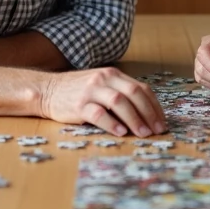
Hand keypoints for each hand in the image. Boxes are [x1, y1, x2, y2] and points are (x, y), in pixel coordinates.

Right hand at [38, 67, 165, 137]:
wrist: (47, 90)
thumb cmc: (78, 92)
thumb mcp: (102, 86)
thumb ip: (120, 94)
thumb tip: (146, 116)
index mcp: (113, 75)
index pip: (141, 88)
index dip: (154, 106)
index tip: (161, 122)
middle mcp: (104, 79)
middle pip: (133, 94)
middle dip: (148, 113)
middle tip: (156, 130)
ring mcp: (91, 91)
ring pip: (119, 102)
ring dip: (134, 119)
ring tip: (143, 133)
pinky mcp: (78, 105)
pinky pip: (98, 114)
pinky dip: (112, 124)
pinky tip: (121, 132)